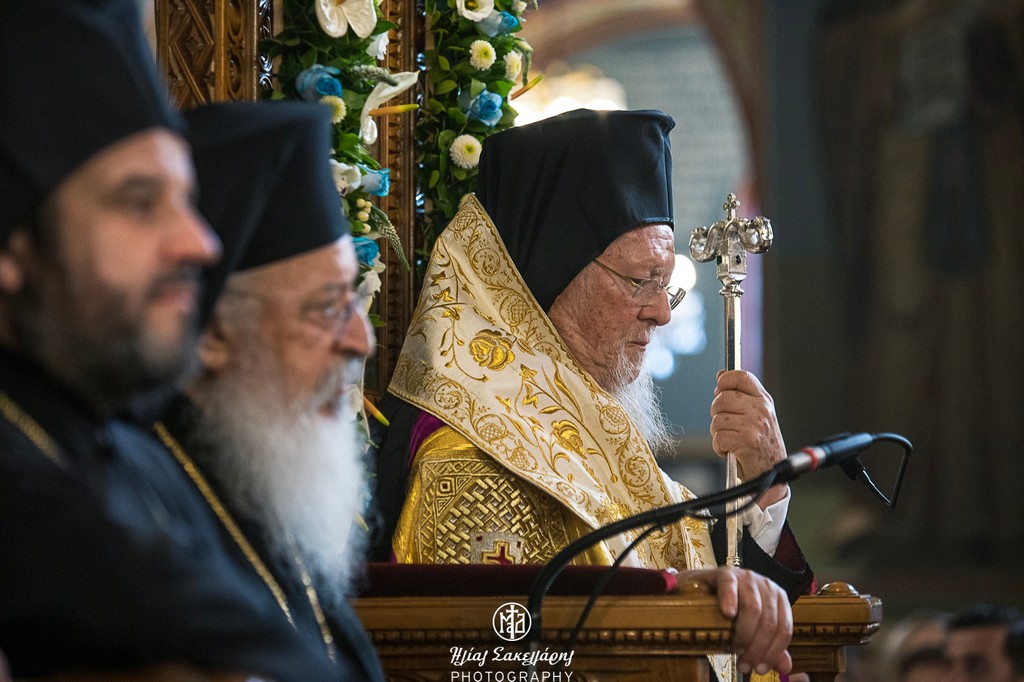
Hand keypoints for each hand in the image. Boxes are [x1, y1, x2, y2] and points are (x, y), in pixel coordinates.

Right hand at [683, 567, 793, 675]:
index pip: (784, 628)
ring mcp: (746, 577)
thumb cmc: (730, 612)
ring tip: (734, 648)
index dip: (774, 652)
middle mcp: (766, 585)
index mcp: (778, 599)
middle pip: (769, 621)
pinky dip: (730, 601)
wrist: (702, 591)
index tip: (760, 668)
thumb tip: (786, 667)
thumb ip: (769, 647)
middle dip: (757, 648)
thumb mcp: (752, 631)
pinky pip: (730, 586)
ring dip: (744, 633)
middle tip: (744, 664)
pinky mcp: (725, 573)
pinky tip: (727, 614)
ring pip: (753, 608)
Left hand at [710, 370, 787, 506]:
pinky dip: (719, 447)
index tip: (720, 390)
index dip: (725, 380)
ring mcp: (755, 425)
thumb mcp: (755, 415)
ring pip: (717, 419)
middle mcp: (761, 410)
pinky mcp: (747, 441)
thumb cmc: (760, 444)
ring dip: (717, 433)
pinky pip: (719, 437)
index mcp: (763, 400)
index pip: (741, 377)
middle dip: (717, 413)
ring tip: (730, 440)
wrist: (771, 473)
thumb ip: (739, 395)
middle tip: (726, 426)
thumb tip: (720, 375)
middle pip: (722, 398)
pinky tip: (729, 450)